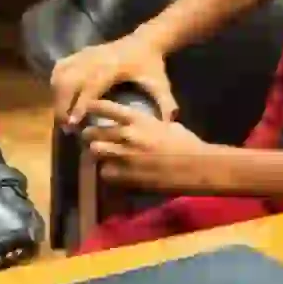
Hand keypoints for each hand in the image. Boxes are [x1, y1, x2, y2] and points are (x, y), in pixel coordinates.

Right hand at [51, 31, 177, 127]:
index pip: (91, 85)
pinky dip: (56, 83)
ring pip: (62, 73)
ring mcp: (86, 53)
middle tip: (66, 126)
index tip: (74, 123)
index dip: (81, 104)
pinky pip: (61, 67)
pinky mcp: (80, 52)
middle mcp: (95, 58)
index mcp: (114, 66)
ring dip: (57, 95)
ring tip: (62, 116)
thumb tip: (168, 124)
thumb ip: (165, 103)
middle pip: (70, 80)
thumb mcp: (160, 84)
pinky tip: (58, 98)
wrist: (146, 40)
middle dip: (63, 104)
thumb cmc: (152, 65)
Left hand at [84, 101, 212, 190]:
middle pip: (94, 132)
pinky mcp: (126, 176)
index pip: (106, 108)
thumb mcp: (168, 125)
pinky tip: (113, 171)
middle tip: (89, 136)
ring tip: (98, 154)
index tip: (88, 107)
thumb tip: (147, 126)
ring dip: (96, 153)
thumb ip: (152, 124)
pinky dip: (108, 172)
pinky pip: (106, 173)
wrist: (194, 167)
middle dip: (89, 134)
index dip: (93, 107)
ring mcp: (124, 157)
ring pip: (95, 152)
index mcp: (138, 119)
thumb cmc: (186, 143)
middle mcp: (126, 135)